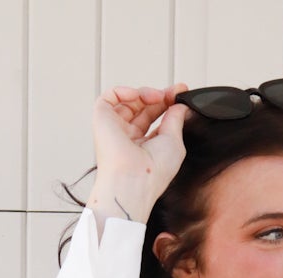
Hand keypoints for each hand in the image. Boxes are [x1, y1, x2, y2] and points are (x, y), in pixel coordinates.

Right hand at [92, 85, 190, 211]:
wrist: (133, 181)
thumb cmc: (153, 172)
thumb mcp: (174, 142)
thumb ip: (176, 120)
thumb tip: (180, 104)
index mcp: (144, 146)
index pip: (154, 117)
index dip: (167, 103)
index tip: (180, 92)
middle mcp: (128, 137)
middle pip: (142, 107)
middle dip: (159, 96)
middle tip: (173, 92)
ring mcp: (115, 128)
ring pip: (128, 100)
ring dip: (145, 93)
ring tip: (158, 97)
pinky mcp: (102, 119)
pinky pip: (110, 96)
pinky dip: (124, 91)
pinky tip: (138, 95)